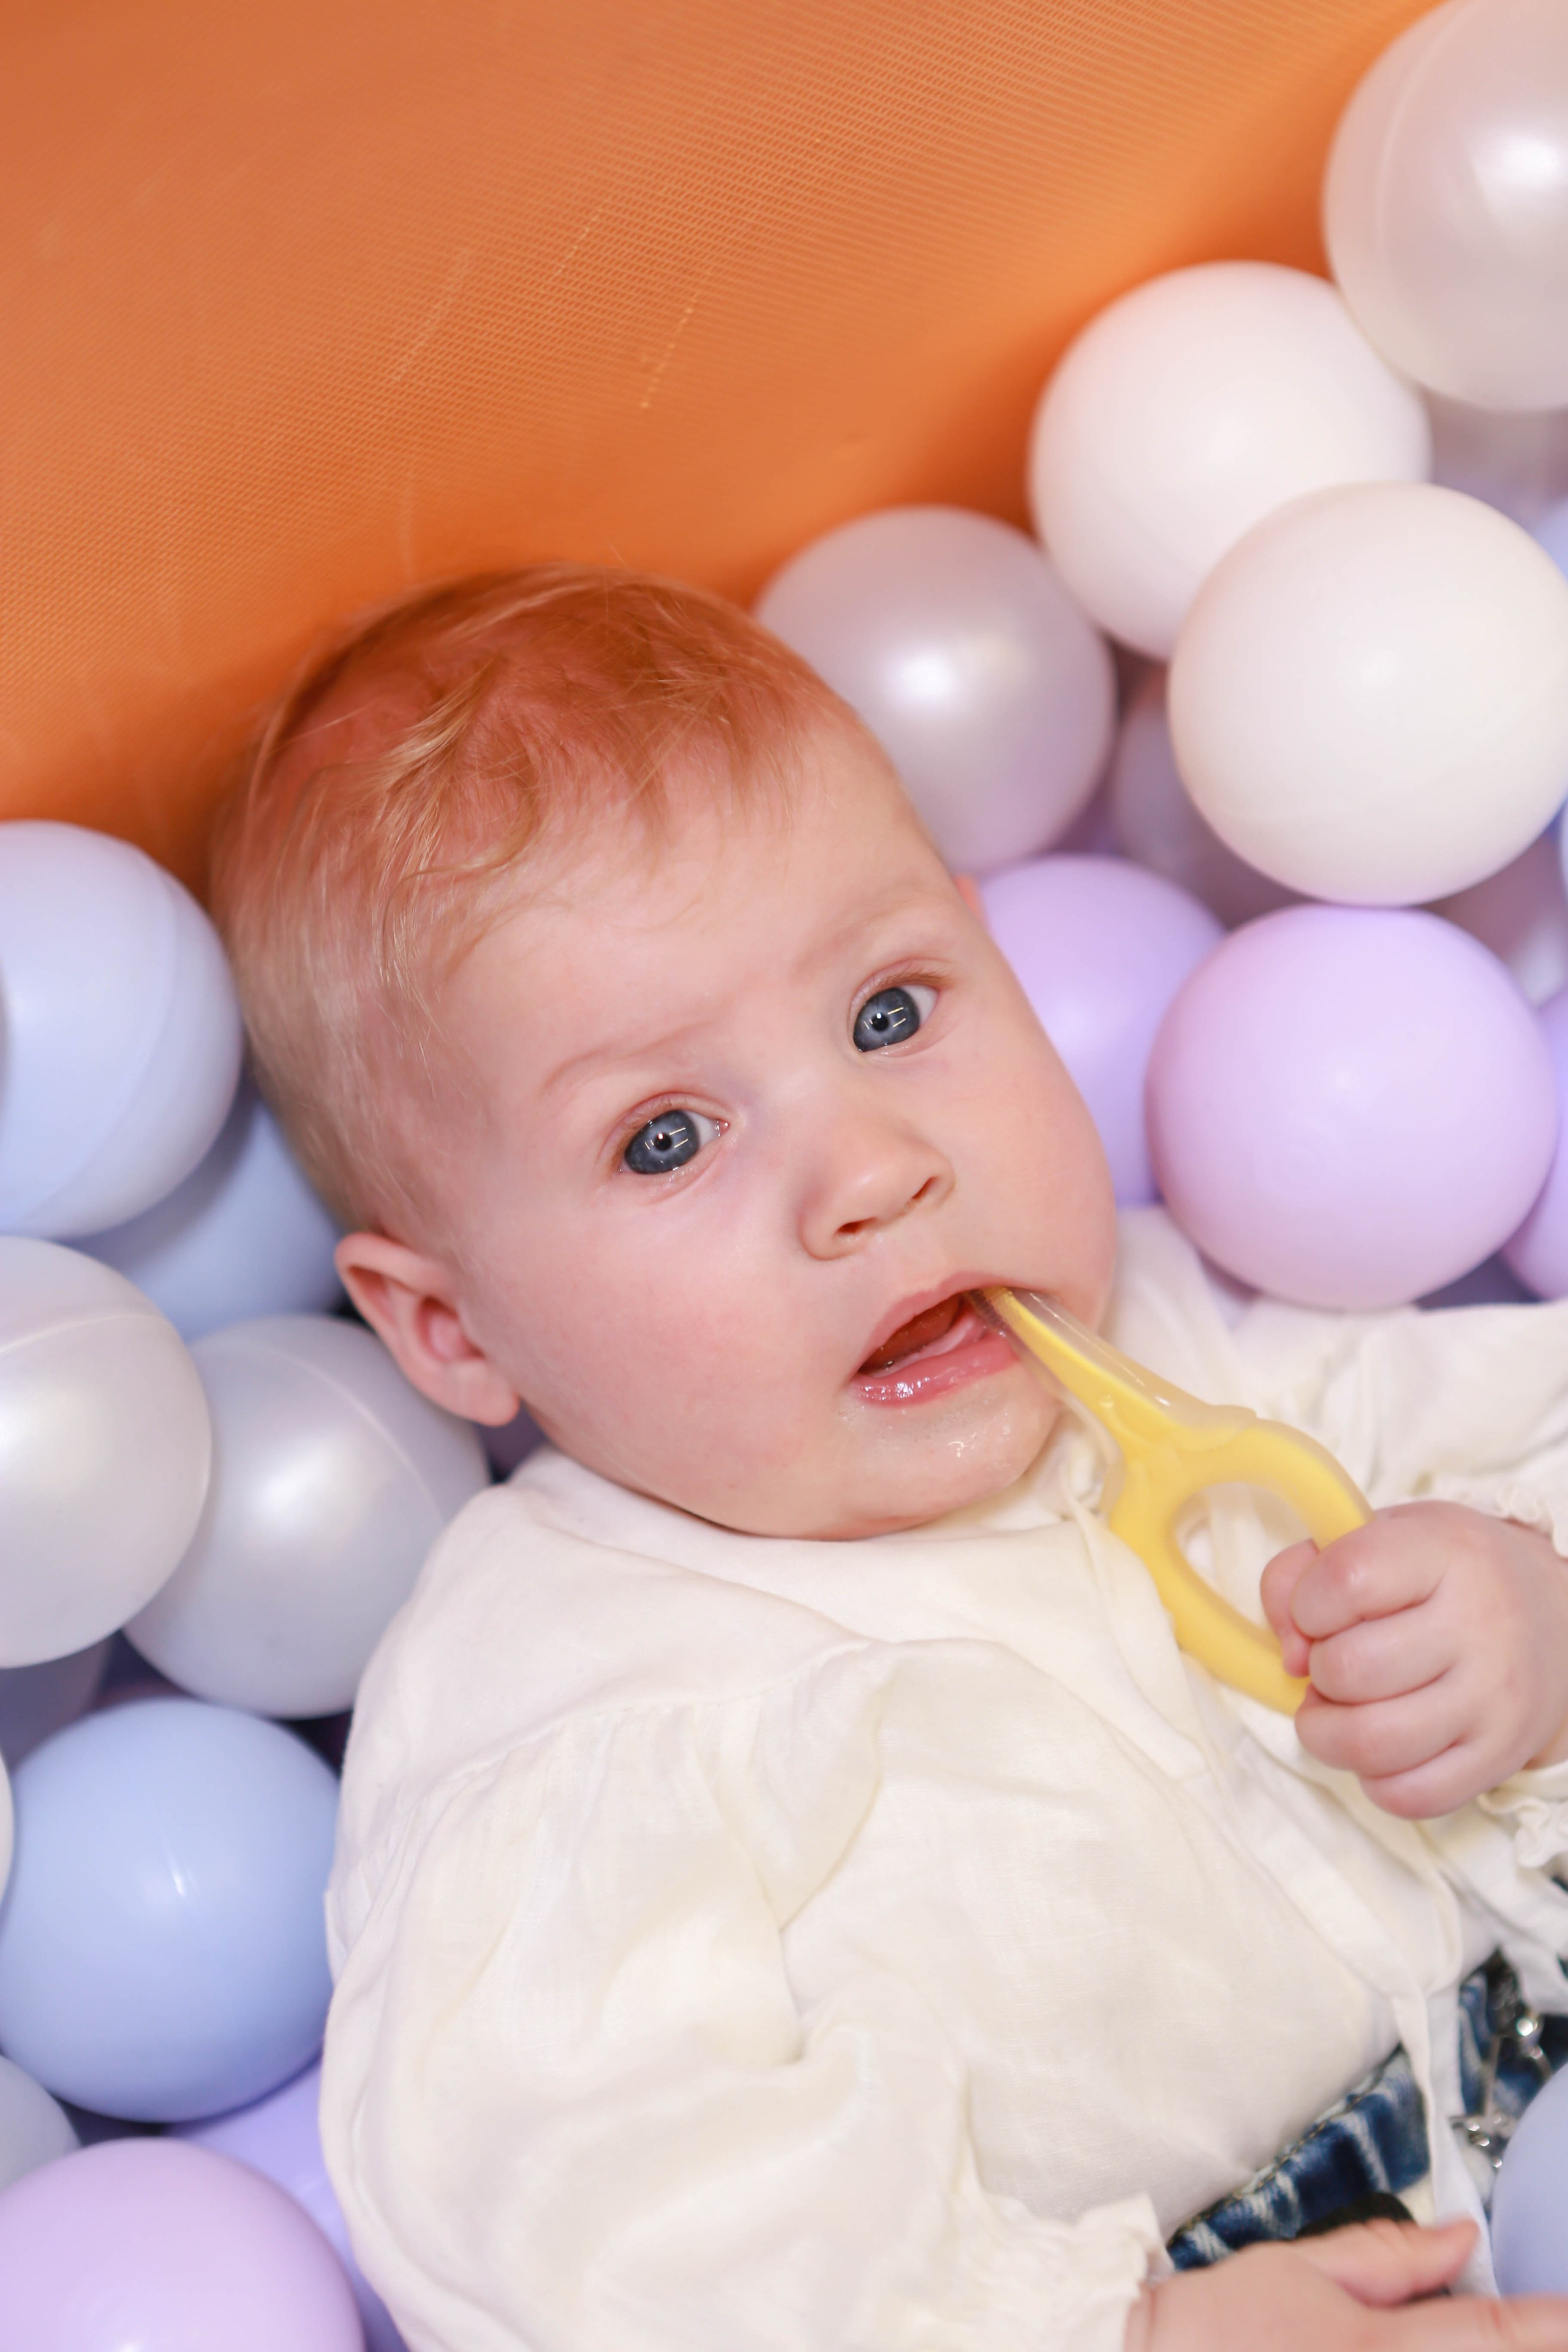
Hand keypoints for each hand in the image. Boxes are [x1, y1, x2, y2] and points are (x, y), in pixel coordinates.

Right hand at [1125, 2218, 1567, 2349]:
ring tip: (1493, 2337)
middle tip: (1538, 2327)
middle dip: (1524, 2345)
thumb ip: (1392, 2256)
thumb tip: (1464, 2240)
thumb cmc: (1221, 2326)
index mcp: (1378, 2347)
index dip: (1553, 2325)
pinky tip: (1416, 2346)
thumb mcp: (1303, 2269)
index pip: (1494, 2334)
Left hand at [1262, 1501, 1567, 1816]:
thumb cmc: (1443, 1577)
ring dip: (1328, 1733)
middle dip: (1318, 1673)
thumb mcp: (1377, 1539)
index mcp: (1445, 1554)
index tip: (1318, 1611)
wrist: (1553, 1619)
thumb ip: (1300, 1574)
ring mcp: (1494, 1698)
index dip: (1307, 1604)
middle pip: (1350, 1669)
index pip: (1347, 1580)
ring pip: (1371, 1743)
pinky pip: (1409, 1796)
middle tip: (1333, 1666)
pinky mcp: (1500, 1758)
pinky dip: (1372, 1779)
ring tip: (1341, 1710)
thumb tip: (1291, 1656)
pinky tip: (1378, 1746)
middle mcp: (1479, 1624)